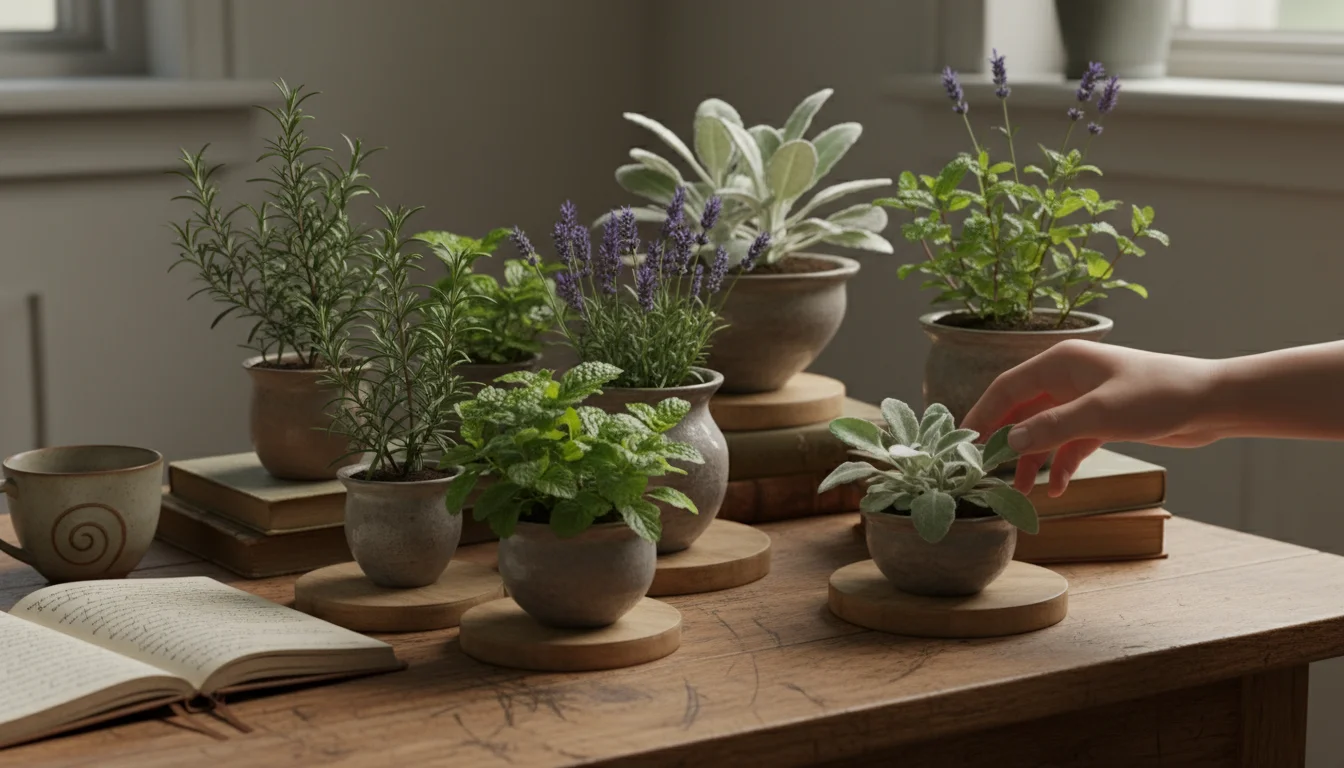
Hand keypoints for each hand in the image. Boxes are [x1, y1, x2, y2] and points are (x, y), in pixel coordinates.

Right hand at [961, 340, 1222, 495]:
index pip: (1006, 388)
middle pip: (1020, 410)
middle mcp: (1067, 377)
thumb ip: (1051, 428)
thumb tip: (1008, 442)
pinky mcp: (1102, 420)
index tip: (964, 442)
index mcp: (1060, 362)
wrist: (1212, 402)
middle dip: (1005, 442)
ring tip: (1022, 491)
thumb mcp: (1099, 413)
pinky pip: (1069, 443)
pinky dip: (1061, 464)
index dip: (982, 414)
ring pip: (1043, 430)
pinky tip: (1057, 488)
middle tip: (986, 472)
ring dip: (1032, 459)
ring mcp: (1084, 399)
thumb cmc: (1158, 395)